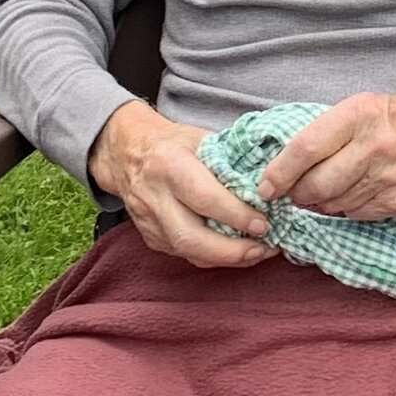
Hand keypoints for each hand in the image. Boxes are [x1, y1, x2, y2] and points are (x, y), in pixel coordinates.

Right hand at [88, 100, 278, 268]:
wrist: (128, 153)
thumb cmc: (173, 141)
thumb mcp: (200, 138)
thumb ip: (228, 160)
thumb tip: (267, 182)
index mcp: (169, 164)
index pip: (205, 198)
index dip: (236, 215)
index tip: (264, 223)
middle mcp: (155, 197)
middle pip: (191, 237)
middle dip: (231, 251)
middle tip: (264, 248)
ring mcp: (149, 222)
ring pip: (187, 252)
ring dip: (226, 259)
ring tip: (257, 254)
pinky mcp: (150, 239)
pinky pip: (183, 255)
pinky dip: (212, 257)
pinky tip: (236, 253)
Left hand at [256, 83, 395, 220]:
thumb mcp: (369, 104)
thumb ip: (333, 129)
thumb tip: (290, 159)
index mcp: (361, 114)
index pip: (305, 149)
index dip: (278, 172)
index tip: (265, 185)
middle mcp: (373, 147)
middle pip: (314, 185)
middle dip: (296, 193)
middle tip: (291, 191)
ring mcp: (386, 180)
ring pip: (332, 205)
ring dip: (318, 204)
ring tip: (319, 192)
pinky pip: (354, 215)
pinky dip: (342, 210)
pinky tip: (346, 197)